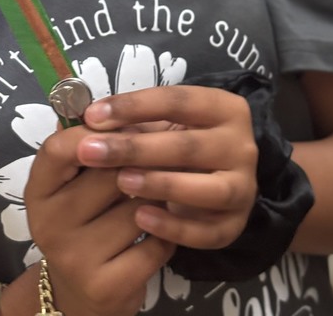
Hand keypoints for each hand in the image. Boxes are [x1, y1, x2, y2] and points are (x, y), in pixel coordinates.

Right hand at [24, 123, 174, 315]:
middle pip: (108, 174)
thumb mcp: (73, 184)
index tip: (120, 124)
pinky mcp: (107, 286)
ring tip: (164, 190)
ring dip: (159, 196)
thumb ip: (89, 146)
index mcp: (38, 191)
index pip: (58, 148)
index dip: (93, 131)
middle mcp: (49, 224)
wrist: (79, 294)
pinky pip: (154, 244)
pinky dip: (167, 233)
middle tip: (162, 152)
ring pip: (137, 208)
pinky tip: (163, 228)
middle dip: (141, 161)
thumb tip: (120, 105)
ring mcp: (76, 257)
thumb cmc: (82, 221)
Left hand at [80, 85, 258, 253]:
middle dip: (135, 148)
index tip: (92, 116)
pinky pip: (208, 231)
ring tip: (120, 181)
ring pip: (206, 189)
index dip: (133, 106)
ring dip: (160, 185)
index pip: (177, 101)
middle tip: (92, 151)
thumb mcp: (161, 124)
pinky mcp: (236, 225)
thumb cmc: (178, 142)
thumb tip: (87, 120)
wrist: (217, 179)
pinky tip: (141, 219)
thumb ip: (131, 121)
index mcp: (223, 108)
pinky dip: (174, 227)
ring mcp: (244, 187)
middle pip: (188, 146)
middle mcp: (241, 146)